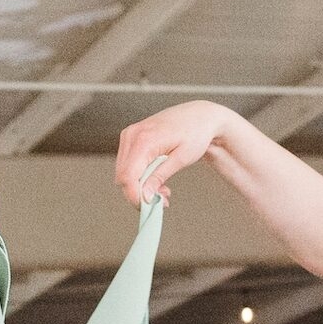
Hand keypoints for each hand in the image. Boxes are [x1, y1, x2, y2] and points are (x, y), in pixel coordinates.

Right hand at [114, 101, 238, 205]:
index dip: (135, 196)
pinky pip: (128, 165)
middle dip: (140, 193)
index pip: (127, 176)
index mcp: (144, 139)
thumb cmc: (196, 132)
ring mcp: (130, 136)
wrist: (200, 116)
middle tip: (162, 200)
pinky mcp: (131, 139)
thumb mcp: (181, 158)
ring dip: (141, 186)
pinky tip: (157, 180)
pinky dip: (140, 177)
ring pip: (124, 173)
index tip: (149, 208)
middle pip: (122, 177)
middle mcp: (132, 135)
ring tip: (164, 190)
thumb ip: (159, 176)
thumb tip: (144, 195)